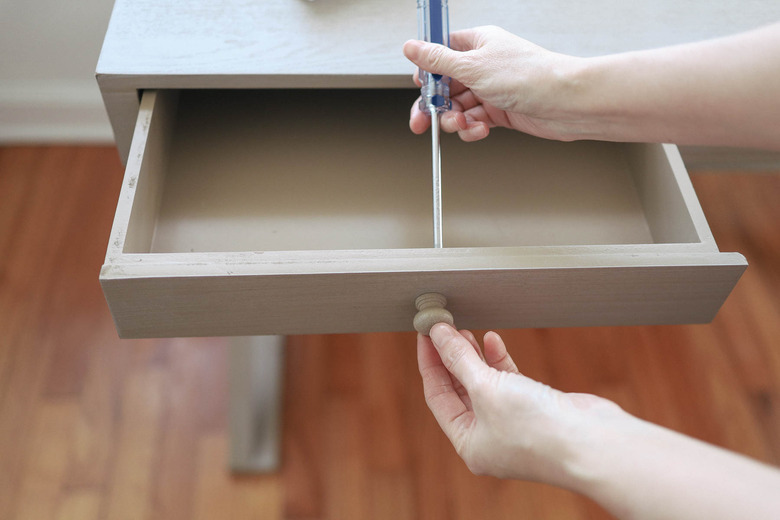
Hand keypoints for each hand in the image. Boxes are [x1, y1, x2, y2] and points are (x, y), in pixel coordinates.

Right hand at [403, 25, 585, 141]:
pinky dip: (472, 129)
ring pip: (458, 107)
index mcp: (477, 43)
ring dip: (455, 120)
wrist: (565, 103)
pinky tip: (479, 130)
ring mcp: (492, 89)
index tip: (420, 89)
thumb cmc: (529, 76)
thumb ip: (437, 60)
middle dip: (434, 106)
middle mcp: (483, 65)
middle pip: (445, 86)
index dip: (426, 73)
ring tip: (461, 125)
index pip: (440, 54)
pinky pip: (475, 121)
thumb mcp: (473, 66)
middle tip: (422, 123)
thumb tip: (411, 47)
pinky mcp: (500, 111)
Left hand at [417, 323, 623, 485]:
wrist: (592, 443)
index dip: (430, 363)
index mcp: (469, 443)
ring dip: (473, 356)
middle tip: (443, 328)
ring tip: (465, 329)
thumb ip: (459, 359)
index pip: (438, 397)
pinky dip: (499, 360)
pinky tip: (492, 340)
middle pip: (459, 390)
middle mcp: (489, 437)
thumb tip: (437, 334)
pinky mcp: (535, 408)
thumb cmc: (536, 429)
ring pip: (484, 383)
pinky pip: (508, 381)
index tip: (425, 335)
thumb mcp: (485, 388)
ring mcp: (513, 424)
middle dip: (451, 358)